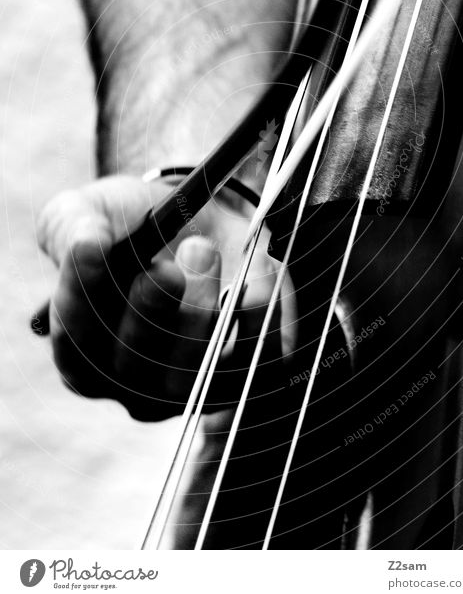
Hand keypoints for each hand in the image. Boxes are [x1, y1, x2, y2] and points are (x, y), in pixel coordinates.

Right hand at [37, 175, 295, 420]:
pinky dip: (259, 316)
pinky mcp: (250, 367)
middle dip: (150, 310)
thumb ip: (72, 228)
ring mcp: (192, 383)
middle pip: (136, 366)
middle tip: (165, 266)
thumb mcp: (86, 211)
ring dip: (200, 308)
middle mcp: (135, 381)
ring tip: (202, 248)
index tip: (93, 245)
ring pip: (195, 372)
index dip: (80, 297)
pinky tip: (252, 272)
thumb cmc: (130, 223)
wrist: (196, 215)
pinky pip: (258, 360)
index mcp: (84, 350)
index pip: (75, 343)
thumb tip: (87, 244)